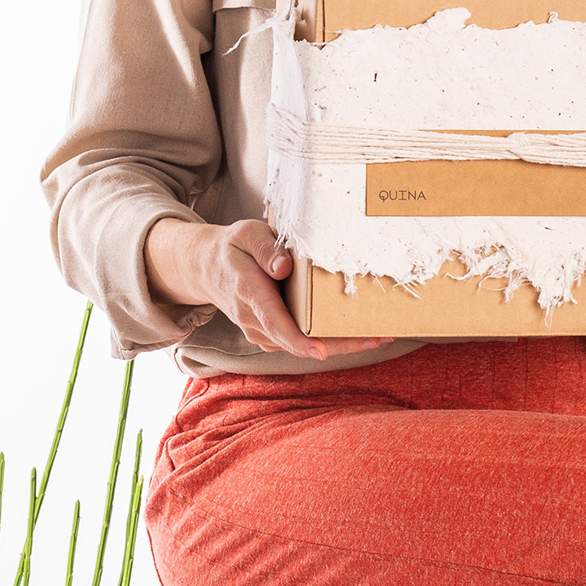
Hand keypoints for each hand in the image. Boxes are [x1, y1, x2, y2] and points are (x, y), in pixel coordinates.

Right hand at [144, 217, 390, 360]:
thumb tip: (284, 268)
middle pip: (297, 340)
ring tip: (378, 334)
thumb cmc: (233, 247)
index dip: (298, 340)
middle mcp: (253, 318)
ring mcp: (260, 331)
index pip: (273, 320)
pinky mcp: (269, 335)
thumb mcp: (245, 234)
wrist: (207, 268)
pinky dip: (327, 340)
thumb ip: (265, 248)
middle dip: (339, 343)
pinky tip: (355, 333)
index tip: (322, 351)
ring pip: (302, 345)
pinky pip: (299, 342)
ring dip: (339, 343)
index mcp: (248, 290)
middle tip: (378, 338)